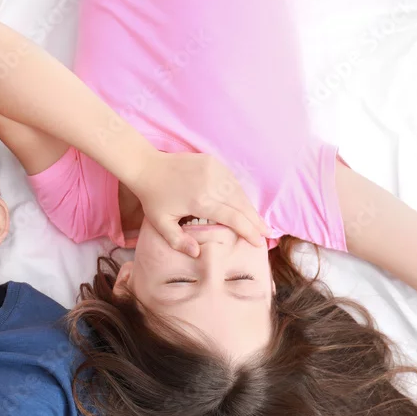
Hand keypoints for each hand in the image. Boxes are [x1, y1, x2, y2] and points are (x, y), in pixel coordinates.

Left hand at [130, 151, 270, 255]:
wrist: (147, 166)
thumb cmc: (153, 198)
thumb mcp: (161, 224)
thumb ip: (179, 241)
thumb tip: (198, 253)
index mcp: (201, 201)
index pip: (233, 218)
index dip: (249, 230)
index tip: (259, 242)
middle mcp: (212, 184)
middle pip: (242, 205)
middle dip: (256, 221)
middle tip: (268, 234)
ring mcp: (214, 170)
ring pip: (239, 192)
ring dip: (250, 207)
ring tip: (259, 222)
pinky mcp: (213, 162)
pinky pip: (232, 180)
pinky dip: (239, 194)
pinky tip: (244, 205)